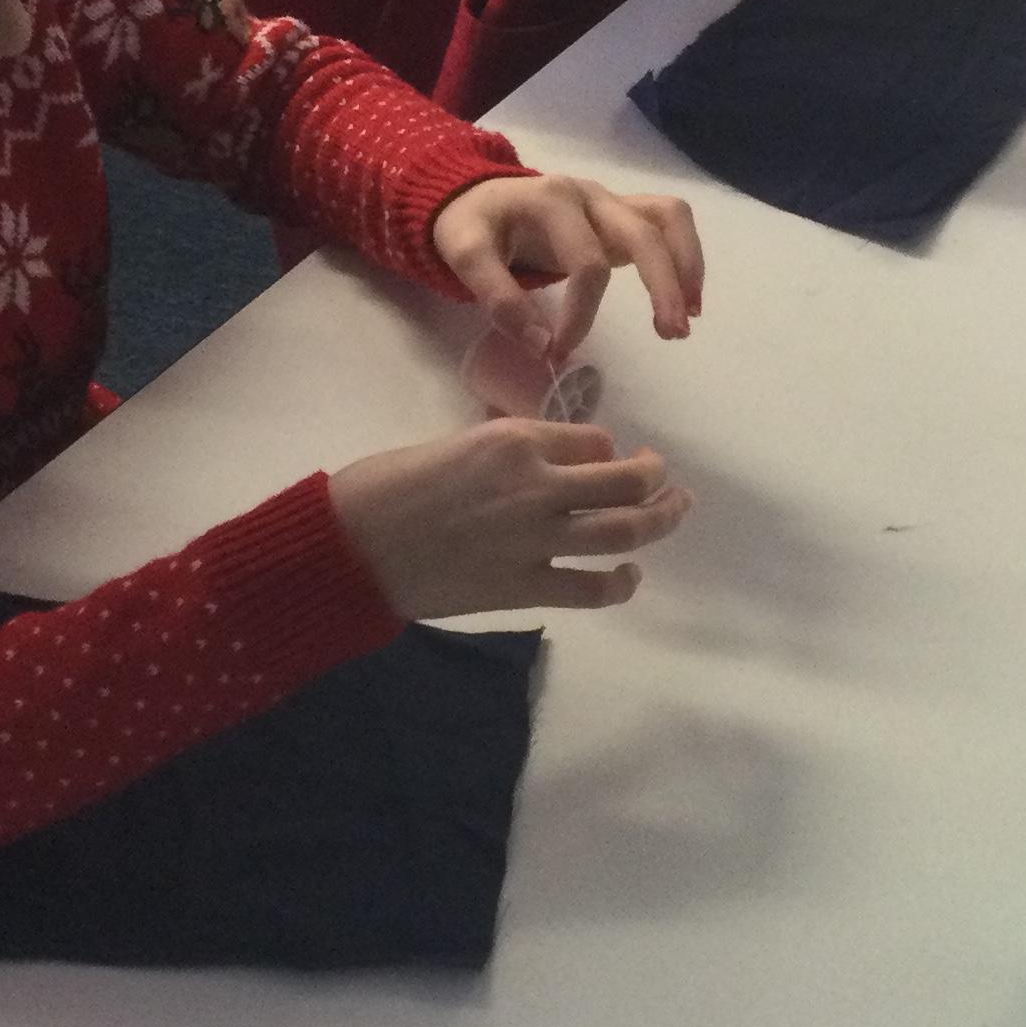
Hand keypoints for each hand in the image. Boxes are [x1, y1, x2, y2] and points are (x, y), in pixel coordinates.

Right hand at [330, 419, 691, 618]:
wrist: (351, 545)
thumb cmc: (387, 485)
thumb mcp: (455, 443)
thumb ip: (506, 453)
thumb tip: (541, 462)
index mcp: (516, 439)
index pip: (593, 439)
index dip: (606, 450)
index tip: (607, 459)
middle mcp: (538, 483)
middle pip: (626, 479)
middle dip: (656, 479)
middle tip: (667, 483)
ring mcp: (536, 539)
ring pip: (624, 529)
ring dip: (660, 520)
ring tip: (674, 513)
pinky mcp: (525, 586)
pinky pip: (592, 587)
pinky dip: (620, 583)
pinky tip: (629, 577)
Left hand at [432, 172, 703, 362]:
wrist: (474, 195)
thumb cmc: (473, 226)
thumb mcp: (466, 256)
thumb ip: (500, 300)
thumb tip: (542, 346)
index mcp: (553, 202)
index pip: (586, 263)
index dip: (581, 313)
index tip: (562, 352)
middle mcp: (591, 195)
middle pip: (644, 234)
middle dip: (664, 285)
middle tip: (671, 335)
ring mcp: (611, 200)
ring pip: (670, 218)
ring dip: (687, 265)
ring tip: (688, 317)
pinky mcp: (622, 212)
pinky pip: (668, 222)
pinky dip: (686, 256)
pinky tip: (688, 298)